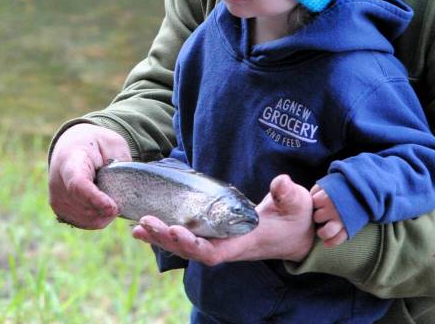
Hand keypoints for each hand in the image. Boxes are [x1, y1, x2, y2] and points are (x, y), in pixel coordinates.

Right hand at [48, 123, 131, 228]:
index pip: (78, 184)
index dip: (95, 199)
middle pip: (85, 207)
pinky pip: (85, 223)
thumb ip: (121, 164)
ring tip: (109, 196)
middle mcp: (58, 182)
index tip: (113, 207)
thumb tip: (127, 189)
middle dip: (108, 208)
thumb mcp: (113, 144)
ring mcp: (56, 198)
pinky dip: (99, 218)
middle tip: (120, 197)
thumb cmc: (95, 144)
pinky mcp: (59, 209)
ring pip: (87, 219)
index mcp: (70, 160)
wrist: (70, 147)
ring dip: (105, 214)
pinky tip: (102, 204)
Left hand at [132, 174, 314, 264]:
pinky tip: (142, 225)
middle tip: (146, 222)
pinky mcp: (211, 234)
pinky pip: (184, 237)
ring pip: (183, 246)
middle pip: (191, 250)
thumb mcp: (297, 205)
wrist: (294, 233)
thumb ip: (289, 194)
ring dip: (160, 236)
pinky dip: (163, 233)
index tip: (177, 231)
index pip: (215, 251)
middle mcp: (226, 246)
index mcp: (244, 242)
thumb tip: (280, 182)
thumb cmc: (294, 219)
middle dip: (167, 238)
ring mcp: (218, 242)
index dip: (194, 245)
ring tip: (138, 226)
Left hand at [311, 184, 346, 246]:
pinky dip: (331, 243)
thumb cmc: (340, 189)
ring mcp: (341, 220)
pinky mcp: (350, 228)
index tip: (318, 205)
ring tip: (322, 230)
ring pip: (326, 232)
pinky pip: (338, 239)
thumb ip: (315, 192)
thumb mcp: (326, 185)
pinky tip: (326, 243)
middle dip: (318, 217)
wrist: (362, 192)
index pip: (311, 205)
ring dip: (322, 233)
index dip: (313, 206)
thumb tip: (306, 201)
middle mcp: (333, 209)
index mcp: (326, 197)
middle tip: (322, 215)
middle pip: (317, 218)